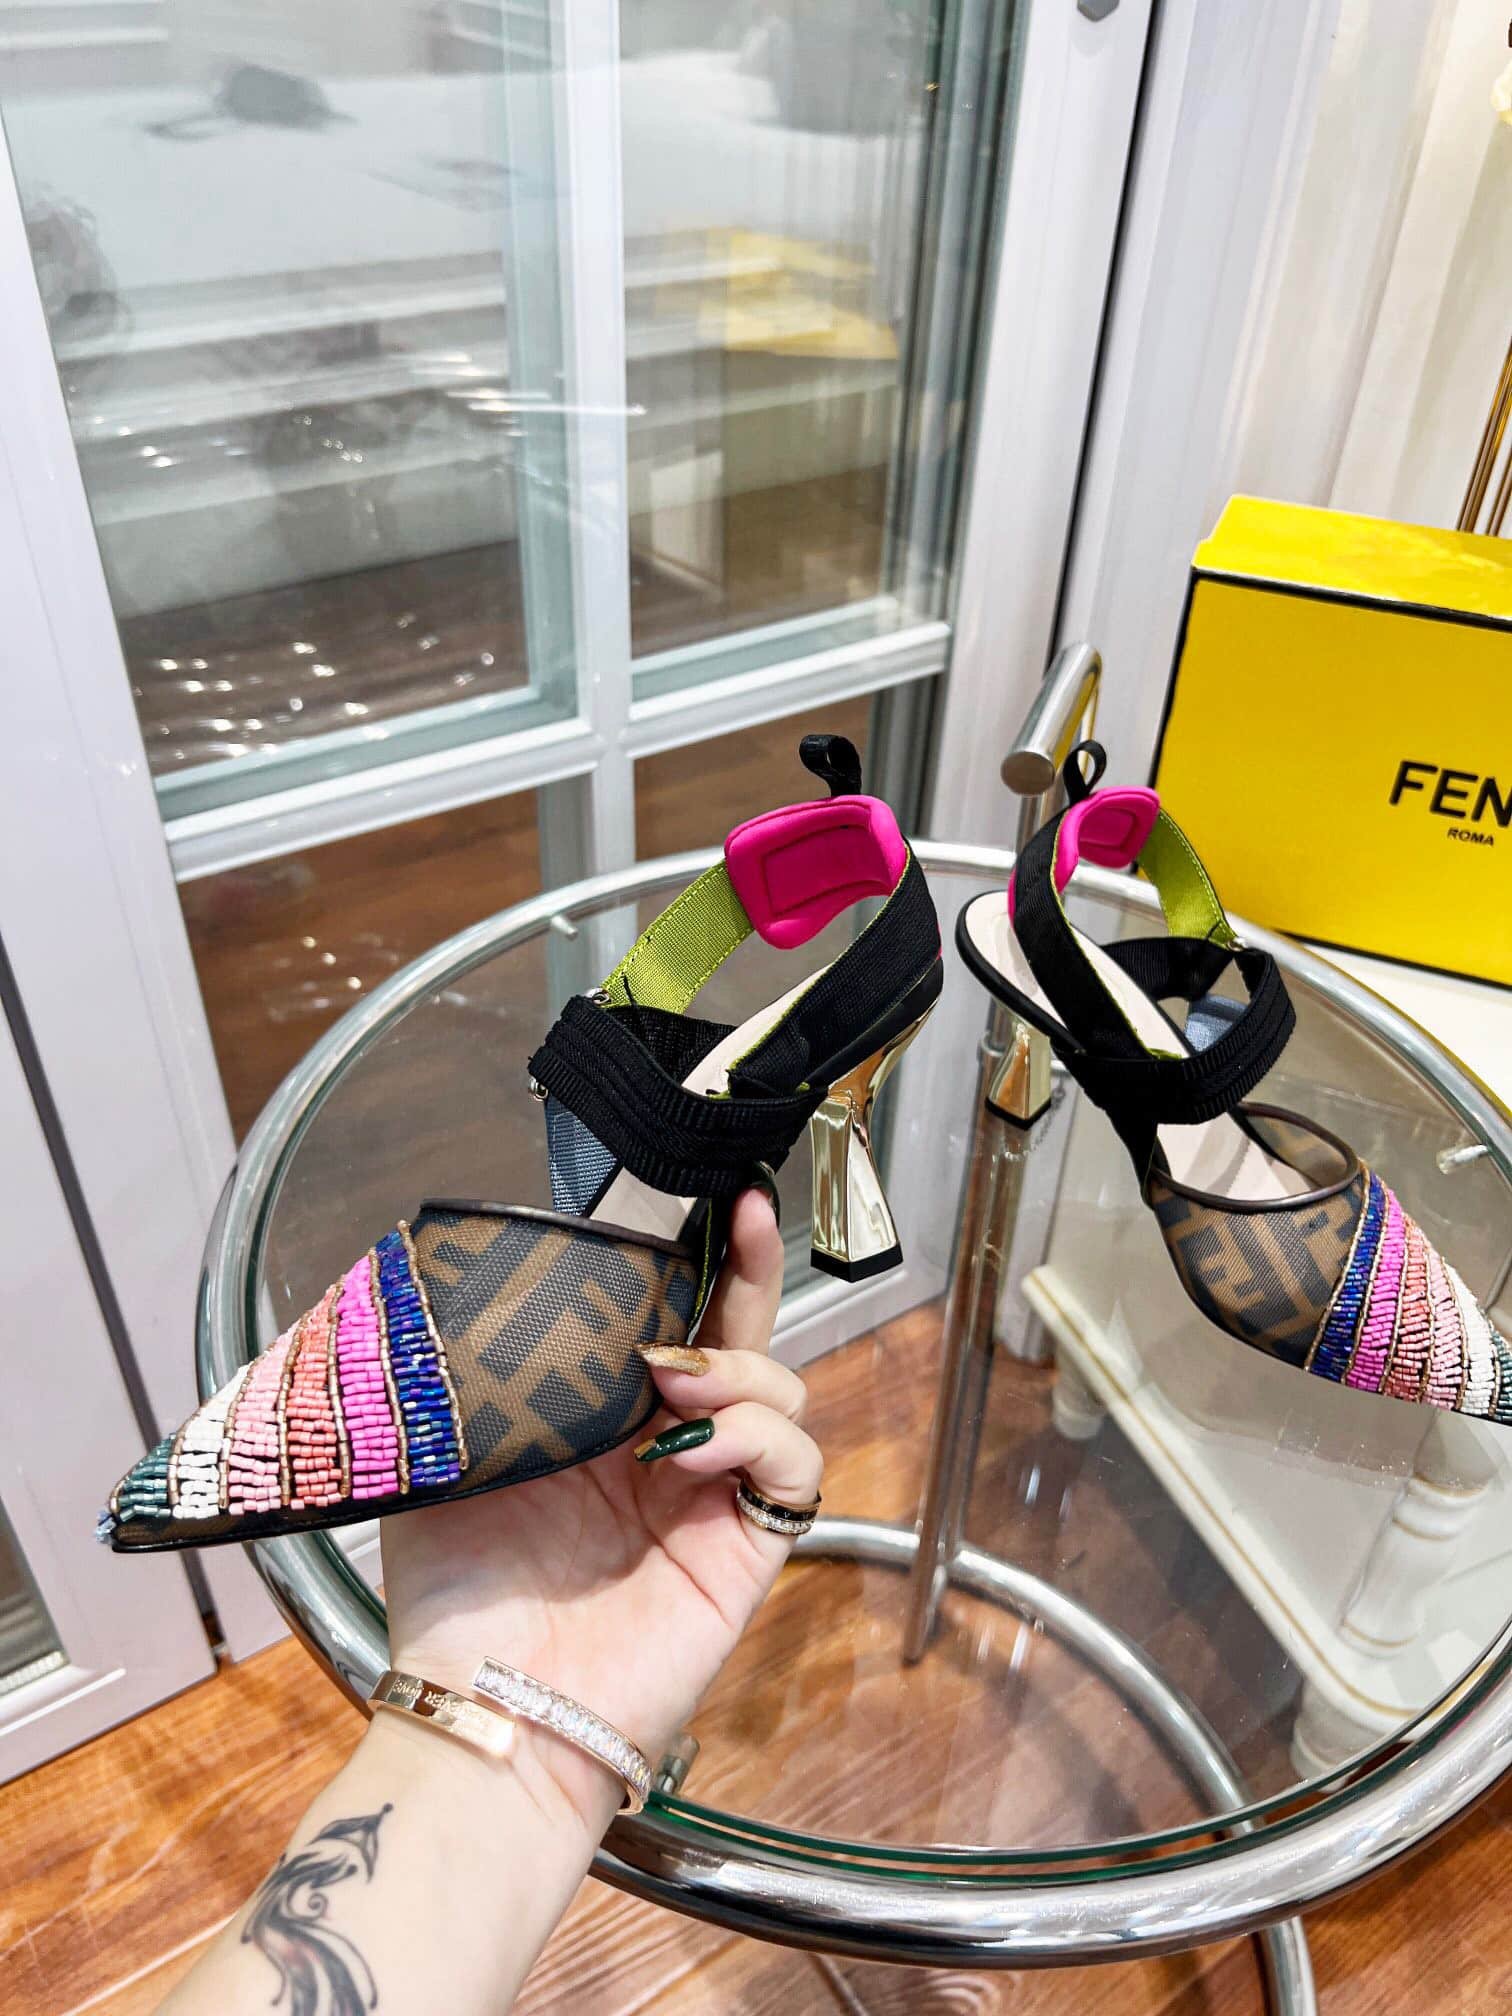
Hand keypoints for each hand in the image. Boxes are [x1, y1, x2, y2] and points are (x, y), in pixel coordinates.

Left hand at [379, 1190, 819, 1825]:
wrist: (485, 1703)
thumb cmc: (455, 1596)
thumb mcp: (448, 1454)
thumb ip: (482, 1377)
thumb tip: (495, 1286)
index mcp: (601, 1417)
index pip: (666, 1318)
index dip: (690, 1259)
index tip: (698, 1195)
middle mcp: (665, 1444)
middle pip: (739, 1334)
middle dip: (748, 1267)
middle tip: (742, 1212)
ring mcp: (710, 1494)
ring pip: (779, 1388)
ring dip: (734, 1364)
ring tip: (668, 1378)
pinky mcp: (745, 1547)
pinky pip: (791, 1464)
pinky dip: (755, 1434)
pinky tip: (690, 1447)